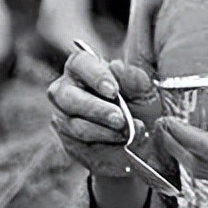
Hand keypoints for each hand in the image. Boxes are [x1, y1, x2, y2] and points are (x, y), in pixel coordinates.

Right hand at [47, 49, 166, 180]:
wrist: (142, 140)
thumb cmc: (139, 106)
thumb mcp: (144, 91)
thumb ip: (133, 79)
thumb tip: (117, 67)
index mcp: (85, 67)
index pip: (79, 63)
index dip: (95, 76)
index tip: (114, 91)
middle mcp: (66, 89)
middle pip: (66, 95)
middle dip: (95, 109)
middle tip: (120, 119)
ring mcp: (62, 116)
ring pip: (72, 123)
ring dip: (102, 130)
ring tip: (125, 134)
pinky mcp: (67, 140)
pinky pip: (77, 143)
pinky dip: (101, 144)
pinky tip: (118, 143)